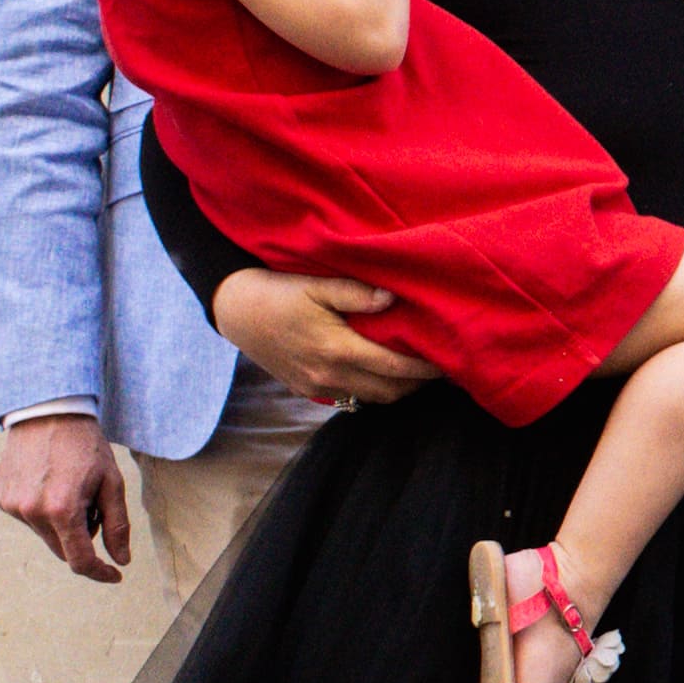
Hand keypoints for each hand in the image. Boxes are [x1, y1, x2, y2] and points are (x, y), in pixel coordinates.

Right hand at [0, 412, 131, 580]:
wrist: (47, 411)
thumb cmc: (85, 445)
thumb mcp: (112, 483)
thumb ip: (117, 525)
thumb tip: (121, 560)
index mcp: (62, 510)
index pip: (80, 560)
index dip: (99, 572)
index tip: (114, 575)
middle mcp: (32, 512)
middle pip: (62, 550)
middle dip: (82, 539)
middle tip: (93, 505)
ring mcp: (12, 506)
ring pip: (46, 535)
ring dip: (62, 524)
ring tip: (70, 487)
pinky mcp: (2, 499)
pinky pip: (30, 520)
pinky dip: (44, 512)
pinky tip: (50, 483)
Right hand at [214, 267, 435, 406]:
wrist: (233, 310)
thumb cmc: (276, 291)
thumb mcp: (316, 283)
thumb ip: (357, 293)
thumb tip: (393, 299)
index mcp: (336, 349)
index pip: (395, 367)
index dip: (426, 367)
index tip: (450, 359)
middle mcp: (328, 376)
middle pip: (389, 391)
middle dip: (418, 383)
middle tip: (442, 367)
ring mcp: (316, 387)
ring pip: (371, 399)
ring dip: (397, 389)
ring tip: (418, 372)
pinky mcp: (306, 390)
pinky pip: (350, 398)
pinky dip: (373, 389)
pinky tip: (383, 373)